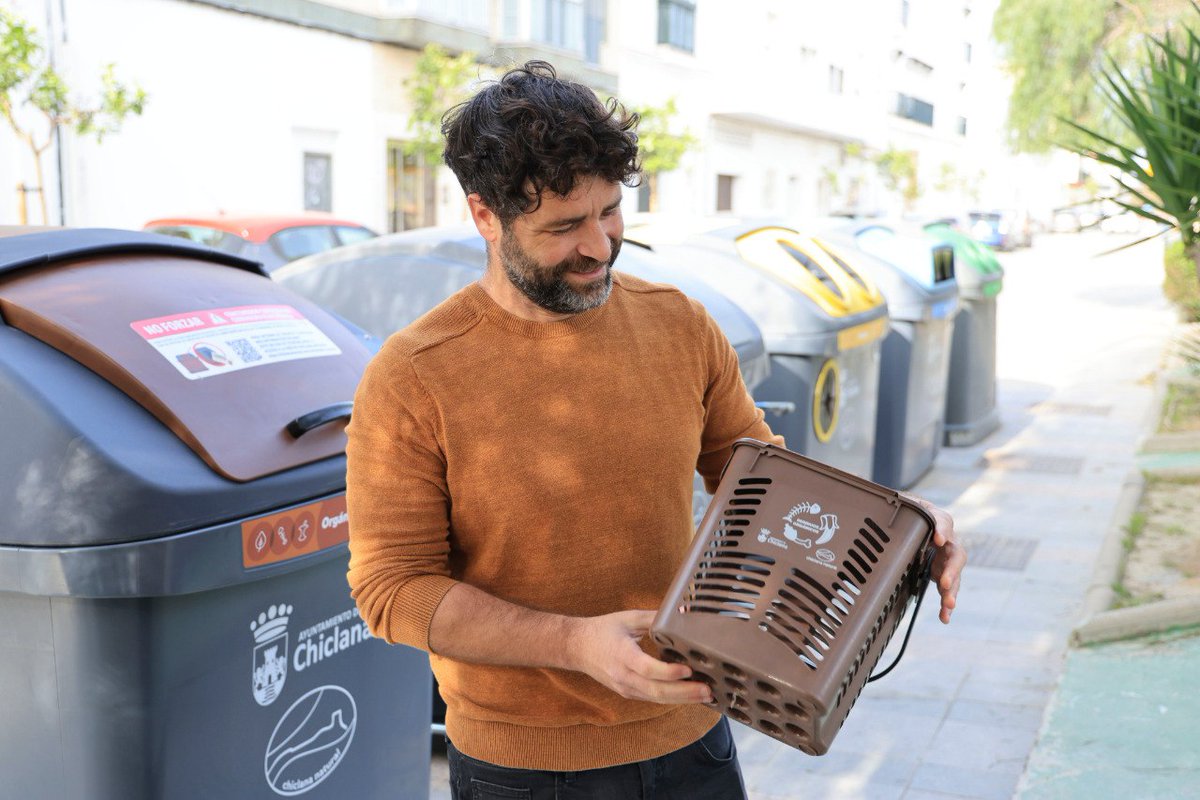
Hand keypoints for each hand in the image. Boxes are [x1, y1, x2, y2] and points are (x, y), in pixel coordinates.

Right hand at [567, 610, 713, 703]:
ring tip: (705, 695)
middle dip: (684, 692)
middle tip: (707, 690)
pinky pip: (652, 698)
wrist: (577, 648)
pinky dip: (672, 698)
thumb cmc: (602, 630)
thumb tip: (678, 615)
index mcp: (622, 654)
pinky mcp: (627, 692)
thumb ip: (652, 619)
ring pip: (656, 698)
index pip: (647, 668)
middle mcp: (623, 675)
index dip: (668, 672)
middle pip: (656, 690)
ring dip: (682, 699)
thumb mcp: (626, 618)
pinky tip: (689, 695)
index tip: (688, 668)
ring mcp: (625, 687)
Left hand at [903, 494, 965, 623]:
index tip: (938, 538)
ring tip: (948, 605)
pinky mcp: (943, 575)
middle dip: (951, 570)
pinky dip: (945, 605)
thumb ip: (902, 503)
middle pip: (955, 555)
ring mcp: (947, 560)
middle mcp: (948, 541)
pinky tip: (944, 617)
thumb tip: (889, 499)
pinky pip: (947, 591)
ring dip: (952, 592)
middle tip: (945, 583)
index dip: (942, 529)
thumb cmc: (912, 511)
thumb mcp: (906, 503)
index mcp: (939, 520)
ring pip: (955, 577)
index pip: (943, 521)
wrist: (919, 523)